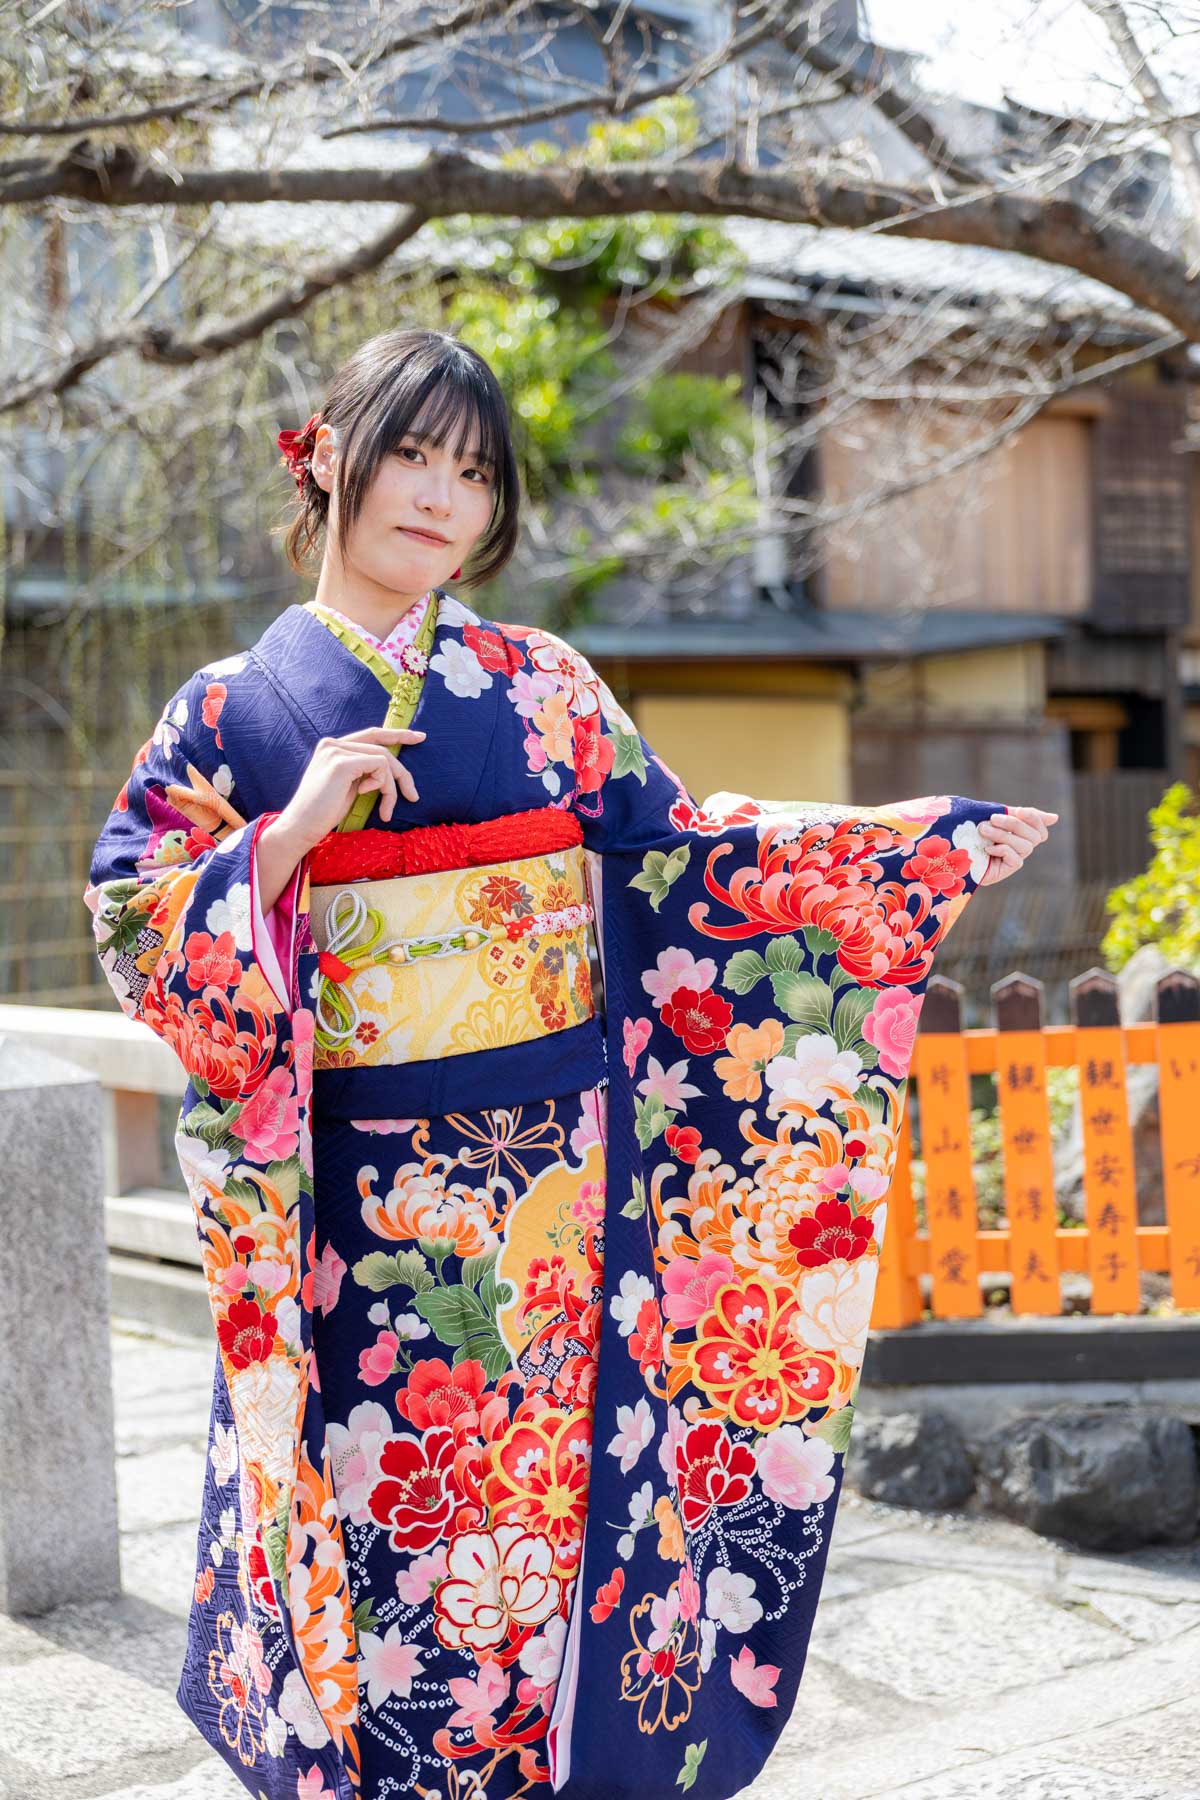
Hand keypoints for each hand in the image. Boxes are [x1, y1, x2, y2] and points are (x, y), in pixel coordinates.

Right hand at [254, 725, 425, 912]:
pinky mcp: (341, 762)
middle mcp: (333, 743)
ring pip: (384, 759)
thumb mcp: (348, 787)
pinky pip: (379, 767)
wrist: (301, 827)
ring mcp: (336, 750)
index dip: (397, 734)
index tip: (419, 737)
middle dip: (402, 773)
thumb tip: (390, 768)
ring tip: (386, 809)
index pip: (372, 734)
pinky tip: (366, 796)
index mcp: (333, 747)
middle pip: (382, 749)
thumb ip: (363, 772)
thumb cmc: (323, 813)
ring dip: (390, 787)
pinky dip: (381, 785)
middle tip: (413, 796)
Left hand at [977, 805, 1057, 886]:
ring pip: (1026, 847)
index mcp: (1019, 833)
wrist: (948, 848)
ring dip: (1004, 836)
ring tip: (983, 831)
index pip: (1041, 828)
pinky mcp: (1005, 871)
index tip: (1019, 810)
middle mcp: (1019, 847)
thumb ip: (1018, 814)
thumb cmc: (969, 828)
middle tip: (992, 819)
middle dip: (1014, 824)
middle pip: (1035, 836)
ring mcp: (1013, 860)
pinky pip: (1017, 860)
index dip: (1035, 819)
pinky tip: (987, 848)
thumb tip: (1056, 818)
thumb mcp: (993, 816)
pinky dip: (1003, 850)